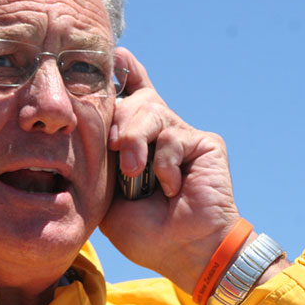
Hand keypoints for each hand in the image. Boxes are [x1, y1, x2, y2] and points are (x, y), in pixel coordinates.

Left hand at [100, 48, 240, 293]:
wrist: (182, 251)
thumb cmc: (144, 231)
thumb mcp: (108, 195)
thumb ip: (102, 161)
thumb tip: (99, 130)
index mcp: (137, 144)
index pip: (129, 98)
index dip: (124, 74)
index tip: (116, 53)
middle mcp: (160, 134)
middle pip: (133, 101)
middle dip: (119, 123)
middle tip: (115, 149)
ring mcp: (183, 136)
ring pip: (152, 112)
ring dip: (137, 141)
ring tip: (135, 171)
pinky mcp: (205, 142)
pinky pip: (174, 137)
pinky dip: (166, 167)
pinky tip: (172, 189)